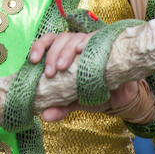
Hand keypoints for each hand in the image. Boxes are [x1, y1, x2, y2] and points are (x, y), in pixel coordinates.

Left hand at [28, 32, 147, 123]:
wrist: (122, 97)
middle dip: (52, 54)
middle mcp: (77, 44)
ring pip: (76, 37)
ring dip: (66, 50)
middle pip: (61, 38)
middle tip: (50, 72)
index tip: (33, 61)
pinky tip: (80, 49)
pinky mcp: (107, 45)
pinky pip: (96, 39)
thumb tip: (45, 116)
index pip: (49, 40)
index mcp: (66, 52)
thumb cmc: (95, 92)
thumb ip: (61, 107)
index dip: (39, 46)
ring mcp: (92, 43)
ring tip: (62, 66)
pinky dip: (86, 42)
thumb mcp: (76, 102)